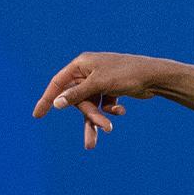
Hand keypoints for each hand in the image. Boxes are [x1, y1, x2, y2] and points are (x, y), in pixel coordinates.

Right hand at [32, 52, 168, 149]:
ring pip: (92, 105)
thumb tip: (57, 103)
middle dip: (89, 114)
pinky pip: (104, 104)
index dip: (47, 99)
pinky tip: (121, 110)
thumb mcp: (99, 85)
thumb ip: (77, 94)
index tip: (37, 115)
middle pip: (78, 99)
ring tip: (108, 130)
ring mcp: (101, 81)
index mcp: (81, 64)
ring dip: (99, 118)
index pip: (58, 84)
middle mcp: (89, 71)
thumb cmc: (127, 74)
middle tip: (103, 128)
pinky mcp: (112, 89)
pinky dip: (111, 109)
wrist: (155, 76)